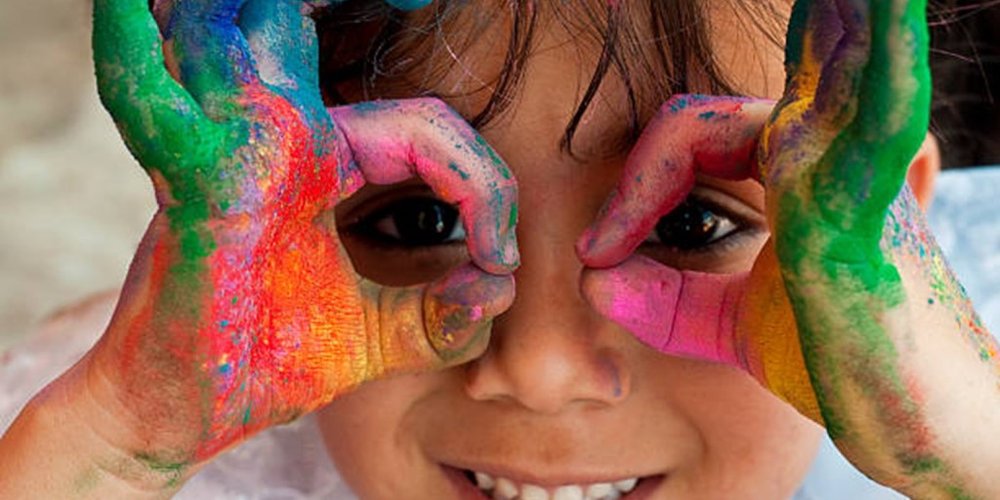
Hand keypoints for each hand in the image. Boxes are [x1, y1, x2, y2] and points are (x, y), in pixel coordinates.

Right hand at [89, 0, 516, 480]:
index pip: (426, 129)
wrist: (178, 418)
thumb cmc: (265, 366)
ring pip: (260, 26)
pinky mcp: (197, 181)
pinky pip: (171, 95)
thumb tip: (500, 286)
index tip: (502, 259)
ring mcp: (233, 146)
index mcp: (321, 160)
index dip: (483, 184)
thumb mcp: (374, 340)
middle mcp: (278, 136)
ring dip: (279, 2)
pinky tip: (128, 8)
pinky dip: (139, 47)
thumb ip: (438, 316)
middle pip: (336, 35)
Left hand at [577, 0, 999, 495]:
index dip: (633, 186)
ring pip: (831, 67)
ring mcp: (855, 170)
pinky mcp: (872, 203)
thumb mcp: (727, 324)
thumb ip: (662, 298)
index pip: (688, 136)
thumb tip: (591, 275)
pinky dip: (884, 54)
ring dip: (843, 13)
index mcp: (795, 171)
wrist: (909, 423)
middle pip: (736, 95)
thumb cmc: (834, 361)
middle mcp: (826, 157)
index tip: (598, 253)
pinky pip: (875, 112)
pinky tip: (880, 2)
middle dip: (793, 26)